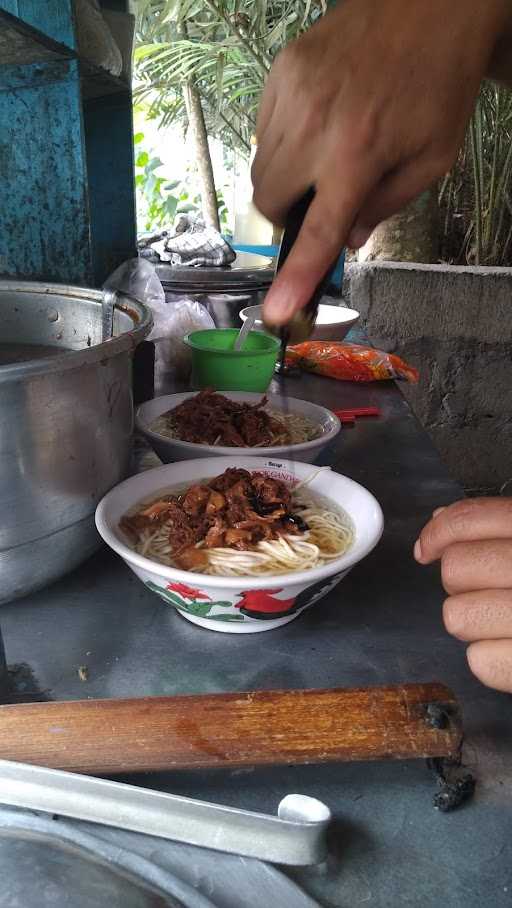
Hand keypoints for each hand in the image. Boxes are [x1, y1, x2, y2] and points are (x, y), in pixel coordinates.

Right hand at [252, 0, 510, 325]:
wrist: (432, 5)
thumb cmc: (438, 84)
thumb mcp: (431, 161)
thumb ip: (385, 207)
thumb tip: (346, 238)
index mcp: (359, 155)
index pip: (317, 231)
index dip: (294, 277)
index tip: (275, 312)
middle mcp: (315, 126)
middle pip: (268, 201)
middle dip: (288, 214)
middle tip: (321, 200)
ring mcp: (292, 93)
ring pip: (261, 166)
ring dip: (286, 178)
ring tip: (326, 151)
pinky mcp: (282, 69)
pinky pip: (263, 127)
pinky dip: (283, 141)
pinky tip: (318, 121)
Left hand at [415, 498, 511, 691]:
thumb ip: (497, 527)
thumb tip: (441, 520)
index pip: (472, 518)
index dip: (439, 532)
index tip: (429, 548)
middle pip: (456, 568)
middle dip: (459, 581)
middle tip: (489, 590)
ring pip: (457, 616)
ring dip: (473, 621)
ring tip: (504, 621)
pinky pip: (479, 661)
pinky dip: (491, 660)